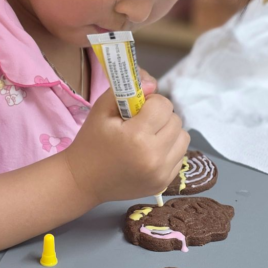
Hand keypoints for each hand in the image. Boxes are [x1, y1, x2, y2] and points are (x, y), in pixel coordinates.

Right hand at [64, 79, 189, 203]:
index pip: (163, 105)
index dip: (151, 102)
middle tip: (142, 123)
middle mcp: (154, 157)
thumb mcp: (101, 110)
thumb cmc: (91, 142)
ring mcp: (161, 173)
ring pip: (183, 138)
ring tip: (149, 137)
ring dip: (169, 132)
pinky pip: (179, 156)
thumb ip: (127, 89)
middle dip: (161, 117)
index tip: (137, 110)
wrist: (84, 181)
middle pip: (176, 121)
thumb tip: (152, 84)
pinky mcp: (164, 183)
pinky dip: (168, 150)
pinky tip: (149, 152)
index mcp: (137, 137)